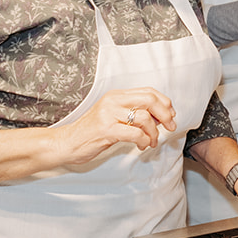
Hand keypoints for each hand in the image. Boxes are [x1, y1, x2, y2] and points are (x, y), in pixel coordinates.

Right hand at [59, 88, 176, 164]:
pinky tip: (142, 145)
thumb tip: (161, 116)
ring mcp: (108, 114)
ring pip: (145, 118)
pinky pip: (135, 133)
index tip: (171, 115)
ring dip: (154, 133)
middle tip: (169, 127)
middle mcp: (113, 101)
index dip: (164, 103)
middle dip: (165, 115)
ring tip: (151, 142)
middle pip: (150, 100)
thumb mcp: (113, 116)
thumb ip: (133, 112)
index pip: (148, 91)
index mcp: (116, 95)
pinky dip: (144, 140)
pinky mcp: (106, 129)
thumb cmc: (92, 132)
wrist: (66, 143)